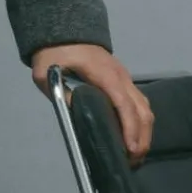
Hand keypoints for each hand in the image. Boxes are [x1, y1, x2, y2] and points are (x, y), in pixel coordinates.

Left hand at [26, 41, 153, 166]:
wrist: (65, 32)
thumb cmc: (56, 52)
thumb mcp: (46, 73)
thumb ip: (58, 92)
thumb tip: (73, 113)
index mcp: (105, 75)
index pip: (123, 103)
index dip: (129, 127)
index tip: (130, 148)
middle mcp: (121, 77)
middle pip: (141, 109)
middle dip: (142, 136)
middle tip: (134, 160)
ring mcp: (125, 78)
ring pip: (145, 106)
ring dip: (145, 131)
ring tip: (136, 154)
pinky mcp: (124, 81)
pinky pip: (139, 103)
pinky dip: (141, 121)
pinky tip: (135, 136)